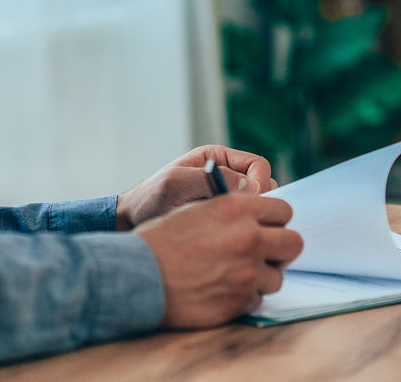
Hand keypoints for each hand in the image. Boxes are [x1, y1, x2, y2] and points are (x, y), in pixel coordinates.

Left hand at [117, 145, 277, 229]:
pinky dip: (243, 230)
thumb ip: (213, 180)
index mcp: (220, 159)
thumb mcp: (177, 183)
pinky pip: (246, 223)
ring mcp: (228, 199)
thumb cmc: (152, 197)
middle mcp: (229, 176)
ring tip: (231, 231)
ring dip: (251, 218)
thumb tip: (251, 189)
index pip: (258, 166)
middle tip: (243, 221)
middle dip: (260, 203)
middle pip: (265, 186)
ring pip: (259, 207)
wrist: (135, 222)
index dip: (260, 183)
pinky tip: (227, 240)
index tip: (248, 203)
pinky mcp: (224, 220)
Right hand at [136, 194, 302, 327]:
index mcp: (238, 208)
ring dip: (261, 277)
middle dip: (280, 249)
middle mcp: (249, 238)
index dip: (275, 221)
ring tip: (236, 276)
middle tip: (264, 254)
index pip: (284, 211)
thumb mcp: (197, 209)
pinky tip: (222, 291)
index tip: (267, 229)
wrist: (138, 276)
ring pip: (277, 276)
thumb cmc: (161, 240)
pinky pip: (257, 299)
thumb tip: (257, 214)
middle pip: (293, 243)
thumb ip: (233, 209)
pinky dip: (244, 297)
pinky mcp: (240, 301)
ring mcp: (247, 272)